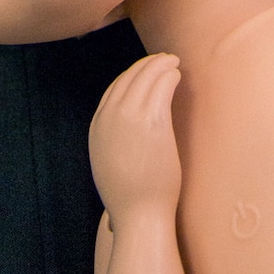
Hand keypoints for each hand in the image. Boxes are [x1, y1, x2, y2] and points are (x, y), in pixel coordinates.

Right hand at [90, 54, 183, 223]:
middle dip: (145, 65)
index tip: (144, 71)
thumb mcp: (109, 163)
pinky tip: (176, 74)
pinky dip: (169, 76)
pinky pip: (161, 87)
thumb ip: (113, 140)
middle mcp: (110, 117)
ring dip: (160, 66)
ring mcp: (130, 118)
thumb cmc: (129, 196)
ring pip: (145, 78)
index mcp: (97, 127)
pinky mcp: (152, 121)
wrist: (138, 214)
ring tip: (172, 62)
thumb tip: (125, 133)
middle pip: (128, 78)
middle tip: (161, 60)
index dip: (130, 76)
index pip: (113, 89)